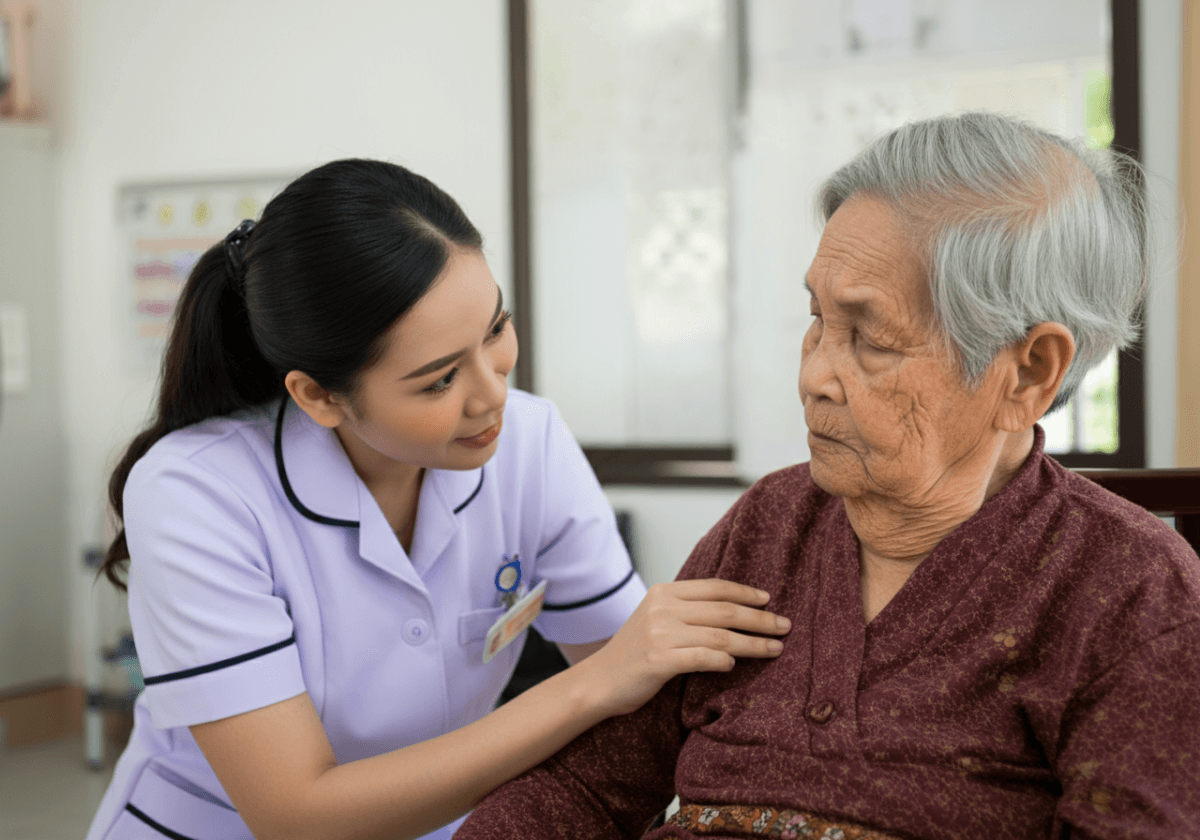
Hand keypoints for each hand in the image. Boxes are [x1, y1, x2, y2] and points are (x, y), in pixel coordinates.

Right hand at [579, 579, 789, 716]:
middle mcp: (662, 608)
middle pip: (724, 610)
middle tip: (785, 626)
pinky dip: (722, 661)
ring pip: (720, 636)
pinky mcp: (657, 660)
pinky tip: (735, 665)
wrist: (597, 682)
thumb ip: (685, 611)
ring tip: (774, 649)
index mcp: (663, 592)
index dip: (745, 593)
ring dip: (752, 644)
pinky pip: (702, 658)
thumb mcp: (655, 619)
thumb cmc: (632, 654)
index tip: (768, 601)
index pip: (714, 587)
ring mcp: (659, 634)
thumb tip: (732, 609)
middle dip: (760, 619)